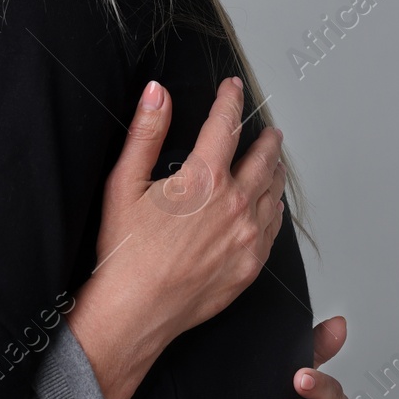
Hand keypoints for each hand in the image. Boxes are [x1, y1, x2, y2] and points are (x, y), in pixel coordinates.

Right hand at [67, 77, 286, 398]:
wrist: (136, 310)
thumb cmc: (126, 251)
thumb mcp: (124, 183)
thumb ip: (146, 133)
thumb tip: (157, 93)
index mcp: (204, 180)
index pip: (225, 125)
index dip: (230, 100)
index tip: (233, 88)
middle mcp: (234, 206)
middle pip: (263, 158)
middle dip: (266, 138)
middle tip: (268, 129)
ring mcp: (247, 238)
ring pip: (273, 192)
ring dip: (274, 171)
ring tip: (273, 162)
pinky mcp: (250, 265)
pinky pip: (273, 229)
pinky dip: (274, 209)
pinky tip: (270, 207)